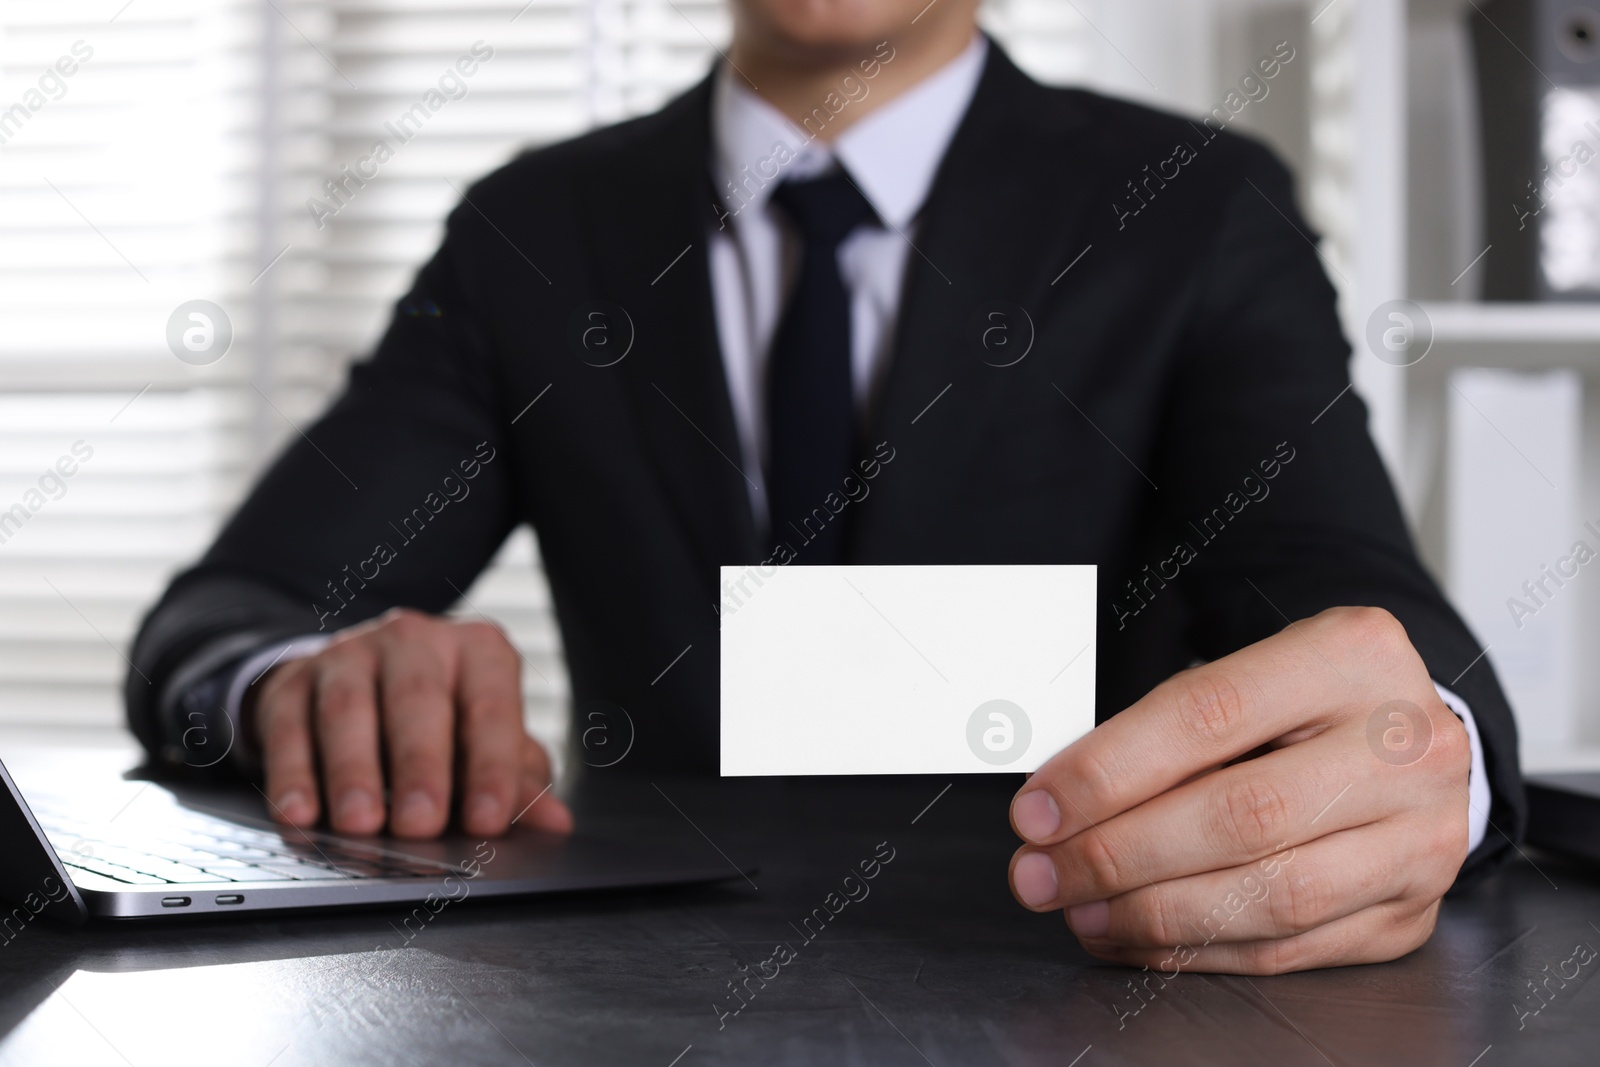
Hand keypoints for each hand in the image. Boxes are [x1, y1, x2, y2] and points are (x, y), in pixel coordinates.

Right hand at [248, 608, 572, 838]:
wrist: (356, 682)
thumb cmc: (441, 721)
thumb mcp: (483, 742)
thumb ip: (517, 782)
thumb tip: (555, 822)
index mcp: (478, 652)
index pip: (490, 707)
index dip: (492, 765)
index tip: (488, 819)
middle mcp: (416, 640)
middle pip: (419, 700)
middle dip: (421, 767)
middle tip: (421, 825)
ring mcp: (350, 652)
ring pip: (350, 709)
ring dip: (354, 771)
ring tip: (361, 824)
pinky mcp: (293, 680)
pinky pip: (290, 725)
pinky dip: (293, 774)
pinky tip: (300, 813)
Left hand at [1007, 606, 1471, 973]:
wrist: (1405, 741)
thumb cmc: (1299, 705)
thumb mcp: (1244, 676)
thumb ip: (1161, 730)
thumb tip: (1056, 804)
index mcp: (1352, 655)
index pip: (1208, 714)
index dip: (1109, 769)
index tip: (1038, 809)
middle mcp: (1406, 745)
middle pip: (1243, 815)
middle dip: (1119, 854)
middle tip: (1044, 873)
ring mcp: (1423, 835)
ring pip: (1273, 895)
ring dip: (1154, 914)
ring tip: (1082, 911)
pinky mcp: (1413, 911)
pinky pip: (1292, 949)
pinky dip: (1200, 950)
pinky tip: (1138, 937)